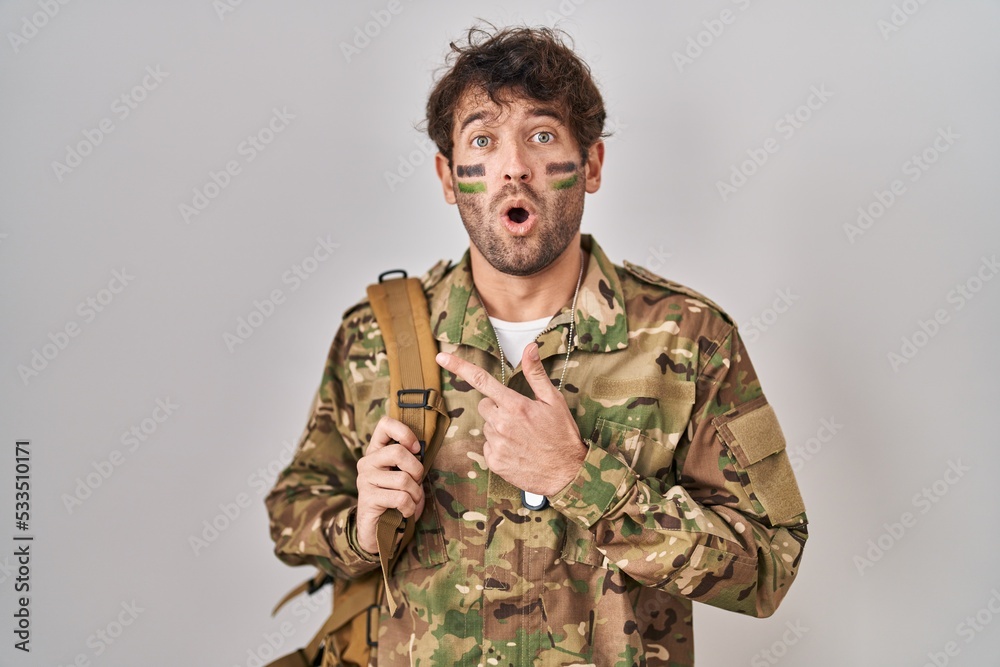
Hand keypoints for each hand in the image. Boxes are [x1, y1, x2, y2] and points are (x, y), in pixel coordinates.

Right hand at [355, 416, 424, 553]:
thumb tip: (422, 449)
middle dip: (417, 470)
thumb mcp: (404, 476)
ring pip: (403, 479)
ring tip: (412, 501)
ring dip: (416, 494)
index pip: (385, 424)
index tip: (416, 448)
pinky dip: (410, 507)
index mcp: (376, 450)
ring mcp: (364, 479)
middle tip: (417, 483)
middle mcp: (367, 462)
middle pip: (398, 452)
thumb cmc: (396, 499)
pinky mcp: (367, 498)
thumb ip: (409, 460)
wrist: (378, 531)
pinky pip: (400, 498)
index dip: (405, 432)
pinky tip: (405, 511)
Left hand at [435, 342, 585, 495]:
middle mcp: (501, 424)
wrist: (567, 473)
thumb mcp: (554, 401)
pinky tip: (517, 450)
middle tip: (520, 417)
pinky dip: (499, 446)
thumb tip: (530, 347)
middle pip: (484, 405)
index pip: (481, 380)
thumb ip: (536, 374)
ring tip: (522, 436)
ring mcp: (496, 444)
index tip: (441, 357)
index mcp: (515, 405)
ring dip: (499, 428)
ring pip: (487, 426)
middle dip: (497, 407)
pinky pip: (488, 446)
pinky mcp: (494, 462)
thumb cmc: (562, 435)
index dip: (459, 366)